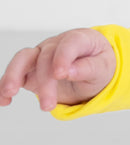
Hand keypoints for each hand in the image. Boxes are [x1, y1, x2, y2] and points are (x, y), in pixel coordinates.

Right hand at [0, 28, 115, 111]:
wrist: (93, 69)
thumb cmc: (99, 64)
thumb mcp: (104, 67)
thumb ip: (90, 68)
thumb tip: (70, 71)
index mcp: (80, 39)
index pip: (69, 43)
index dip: (63, 57)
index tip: (61, 74)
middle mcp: (56, 45)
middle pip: (46, 58)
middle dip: (45, 82)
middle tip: (48, 105)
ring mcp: (41, 55)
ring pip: (23, 59)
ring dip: (13, 75)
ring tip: (9, 93)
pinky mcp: (30, 69)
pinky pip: (15, 74)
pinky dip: (5, 85)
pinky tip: (3, 100)